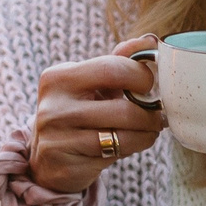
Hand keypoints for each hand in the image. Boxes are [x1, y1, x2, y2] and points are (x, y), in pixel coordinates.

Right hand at [27, 35, 164, 197]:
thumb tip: (150, 40)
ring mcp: (57, 138)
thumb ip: (119, 61)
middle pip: (123, 109)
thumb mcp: (91, 84)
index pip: (112, 69)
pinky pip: (114, 155)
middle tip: (157, 114)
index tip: (149, 85)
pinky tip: (130, 144)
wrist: (47, 159)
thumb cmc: (77, 113)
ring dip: (146, 133)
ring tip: (149, 130)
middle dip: (149, 113)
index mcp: (59, 77)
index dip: (141, 76)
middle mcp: (53, 106)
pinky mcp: (66, 164)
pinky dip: (132, 149)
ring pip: (122, 135)